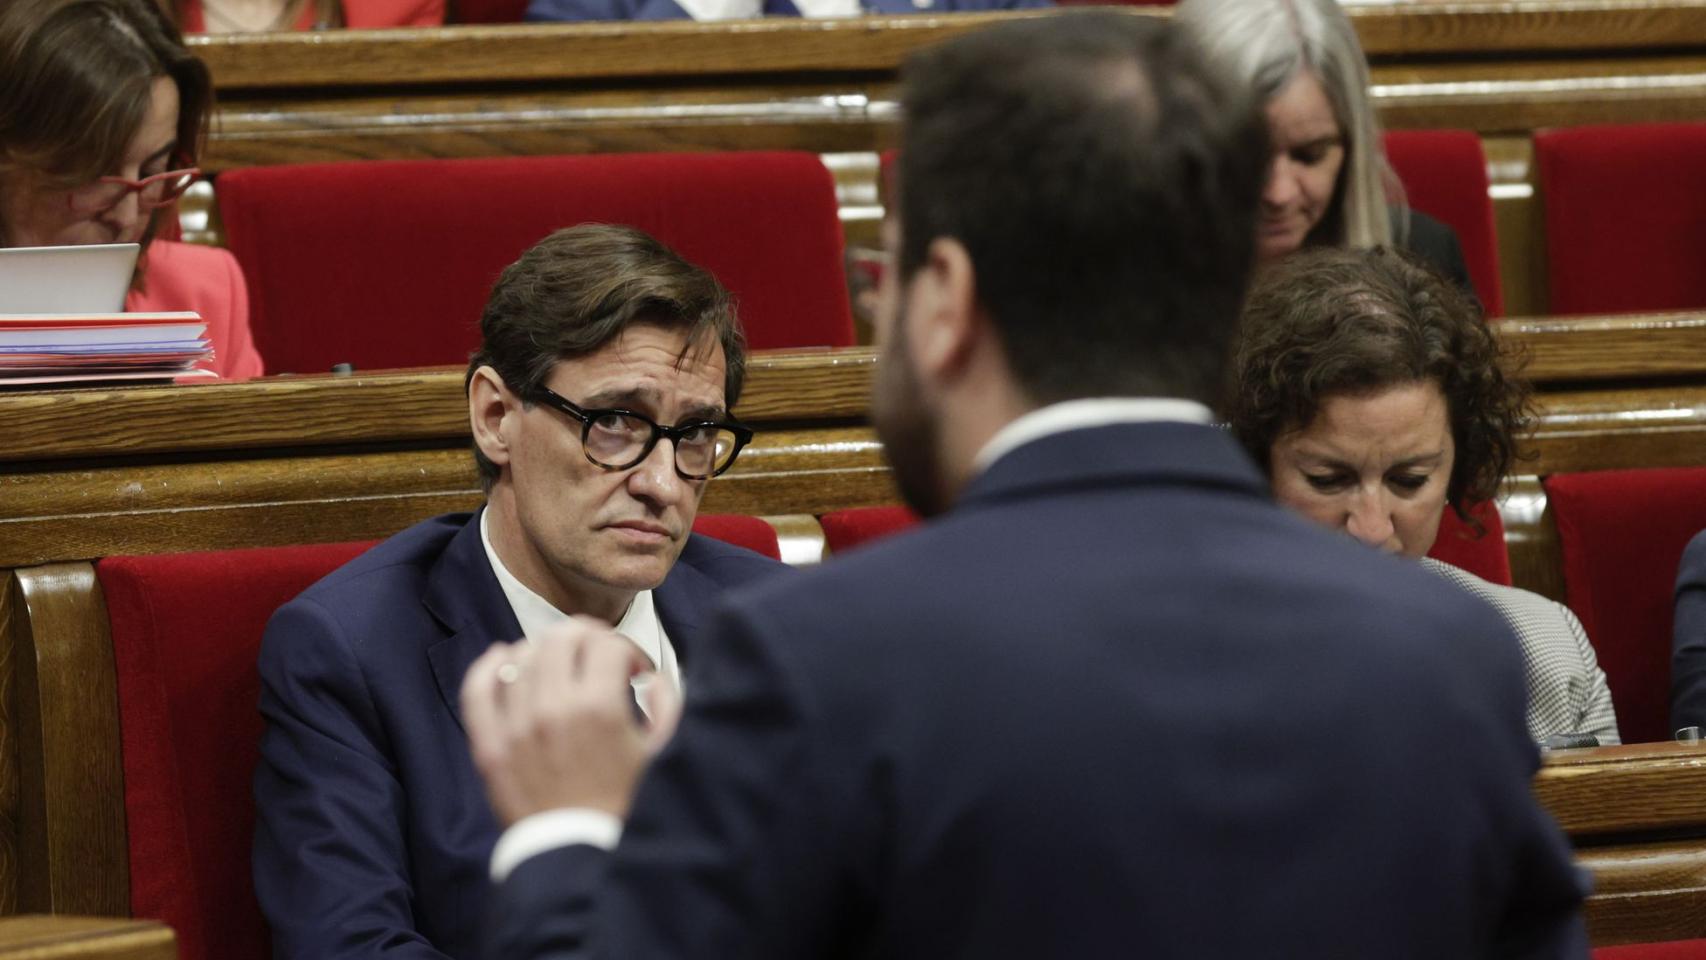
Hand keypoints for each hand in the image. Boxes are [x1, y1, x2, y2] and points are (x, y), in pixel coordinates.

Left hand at [461, 617, 682, 825]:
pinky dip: (489, 665)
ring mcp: (515, 728)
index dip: (629, 649)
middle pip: (562, 637)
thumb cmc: (626, 807)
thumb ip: (668, 703)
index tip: (635, 671)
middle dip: (589, 638)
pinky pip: (478, 689)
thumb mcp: (663, 754)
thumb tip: (651, 677)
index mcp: (600, 709)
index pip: (608, 644)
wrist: (581, 858)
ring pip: (522, 655)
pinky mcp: (490, 748)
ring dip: (547, 651)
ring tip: (562, 669)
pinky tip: (505, 657)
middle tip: (600, 658)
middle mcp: (553, 710)